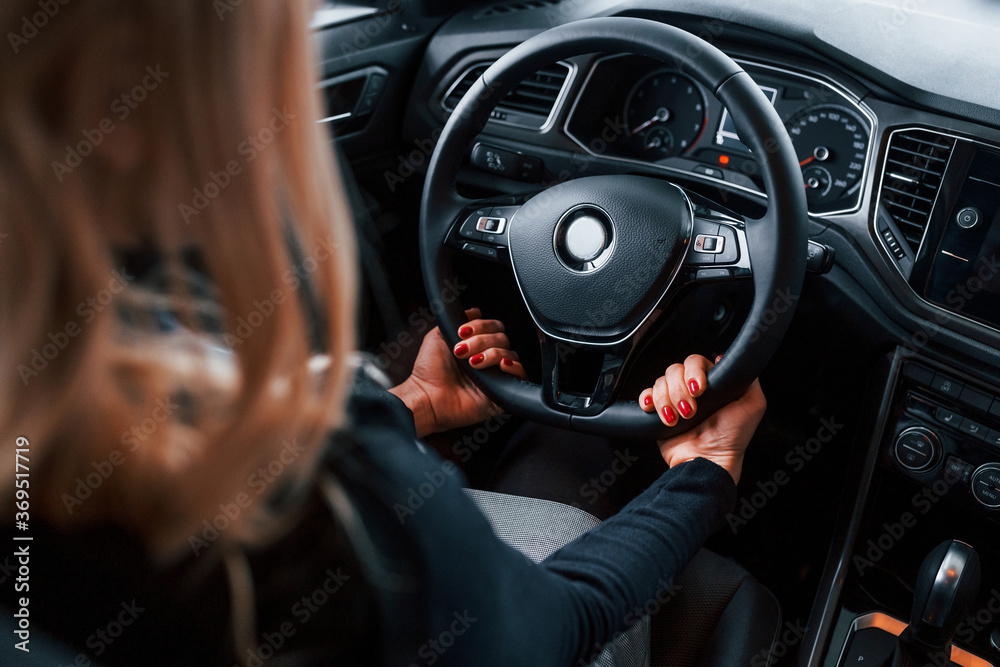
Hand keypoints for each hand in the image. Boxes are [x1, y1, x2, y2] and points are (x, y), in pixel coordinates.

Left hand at [390, 308, 525, 436]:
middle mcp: (487, 360)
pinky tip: (500, 366)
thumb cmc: (429, 371)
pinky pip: (520, 376)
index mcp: (476, 347)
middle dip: (483, 341)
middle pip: (503, 339)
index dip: (481, 327)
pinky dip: (514, 367)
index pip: (493, 327)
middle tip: (463, 351)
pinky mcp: (501, 393)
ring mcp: (495, 376)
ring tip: (473, 363)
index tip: (462, 333)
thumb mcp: (438, 336)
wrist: (427, 397)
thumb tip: (475, 311)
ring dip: (492, 354)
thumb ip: (457, 320)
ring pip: (510, 354)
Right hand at [638, 355, 765, 483]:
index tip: (701, 389)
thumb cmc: (731, 438)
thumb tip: (727, 359)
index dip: (694, 372)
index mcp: (711, 383)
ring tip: (677, 419)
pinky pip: (646, 395)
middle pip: (674, 370)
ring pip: (660, 382)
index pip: (695, 362)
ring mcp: (674, 400)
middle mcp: (691, 389)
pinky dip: (648, 400)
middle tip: (690, 410)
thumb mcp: (753, 404)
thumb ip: (748, 378)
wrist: (708, 460)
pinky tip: (655, 411)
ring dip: (666, 400)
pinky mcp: (658, 412)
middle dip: (680, 390)